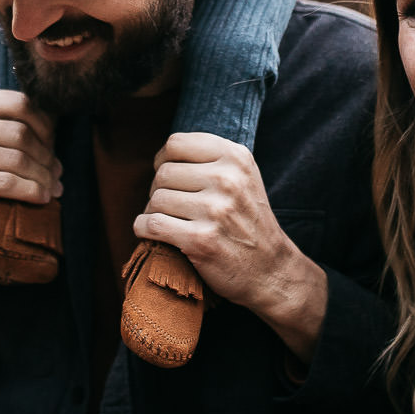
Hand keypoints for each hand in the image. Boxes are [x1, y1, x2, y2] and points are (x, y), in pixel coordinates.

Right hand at [0, 88, 62, 303]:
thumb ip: (20, 121)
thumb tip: (61, 117)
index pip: (21, 103)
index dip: (46, 127)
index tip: (54, 147)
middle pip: (21, 134)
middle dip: (46, 157)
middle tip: (57, 174)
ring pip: (17, 159)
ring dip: (43, 177)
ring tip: (53, 188)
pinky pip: (6, 183)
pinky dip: (30, 191)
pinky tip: (41, 198)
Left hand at [132, 132, 328, 359]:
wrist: (270, 270)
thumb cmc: (248, 221)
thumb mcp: (243, 178)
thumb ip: (210, 159)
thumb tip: (162, 154)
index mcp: (236, 158)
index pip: (175, 144)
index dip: (163, 160)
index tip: (169, 177)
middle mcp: (227, 180)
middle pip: (162, 173)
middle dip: (159, 190)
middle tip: (171, 207)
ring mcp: (215, 210)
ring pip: (154, 200)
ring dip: (153, 213)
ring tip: (169, 222)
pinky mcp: (200, 240)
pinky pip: (151, 224)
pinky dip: (143, 229)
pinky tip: (152, 233)